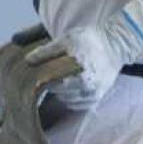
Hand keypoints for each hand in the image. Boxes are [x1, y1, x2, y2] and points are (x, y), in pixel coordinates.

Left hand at [27, 4, 142, 111]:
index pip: (51, 81)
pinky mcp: (96, 98)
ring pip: (65, 99)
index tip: (37, 74)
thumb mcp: (66, 39)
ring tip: (62, 78)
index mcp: (79, 68)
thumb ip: (47, 51)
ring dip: (60, 92)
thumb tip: (27, 60)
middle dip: (50, 84)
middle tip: (49, 75)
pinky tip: (70, 86)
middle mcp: (87, 84)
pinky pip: (75, 104)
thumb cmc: (88, 40)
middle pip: (57, 91)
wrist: (115, 45)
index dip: (42, 78)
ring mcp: (92, 93)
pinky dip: (69, 97)